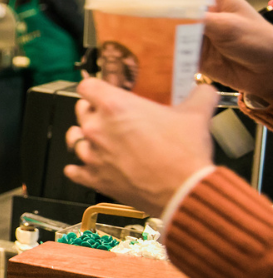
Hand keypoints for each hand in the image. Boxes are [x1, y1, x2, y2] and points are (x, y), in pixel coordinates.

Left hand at [63, 78, 216, 214]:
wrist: (184, 191)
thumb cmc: (184, 154)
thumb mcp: (196, 115)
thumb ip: (199, 95)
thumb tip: (204, 90)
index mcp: (115, 106)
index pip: (87, 87)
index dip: (94, 87)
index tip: (100, 91)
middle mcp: (97, 128)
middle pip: (80, 111)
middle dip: (93, 110)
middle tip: (109, 115)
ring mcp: (93, 154)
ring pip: (74, 139)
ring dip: (84, 137)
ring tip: (97, 138)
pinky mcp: (94, 178)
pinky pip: (74, 171)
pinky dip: (78, 168)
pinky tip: (87, 166)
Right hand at [147, 0, 272, 101]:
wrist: (267, 72)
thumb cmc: (260, 41)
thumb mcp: (231, 25)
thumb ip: (201, 20)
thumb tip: (172, 16)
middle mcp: (196, 11)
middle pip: (163, 2)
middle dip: (149, 8)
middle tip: (140, 17)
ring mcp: (190, 32)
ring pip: (161, 26)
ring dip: (151, 31)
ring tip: (143, 36)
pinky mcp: (187, 52)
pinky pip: (166, 48)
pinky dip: (157, 51)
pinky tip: (154, 54)